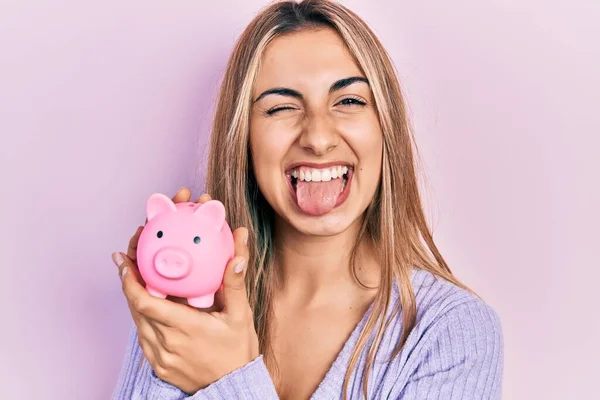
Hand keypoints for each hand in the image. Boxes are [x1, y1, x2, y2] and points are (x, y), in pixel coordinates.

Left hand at [111, 187, 258, 393]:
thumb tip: (238, 253)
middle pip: (136, 308)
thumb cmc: (238, 352)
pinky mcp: (159, 366)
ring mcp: (161, 357)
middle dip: (129, 281)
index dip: (129, 280)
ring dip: (133, 299)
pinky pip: (143, 337)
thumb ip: (235, 283)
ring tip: (134, 277)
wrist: (234, 387)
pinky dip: (142, 318)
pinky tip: (147, 306)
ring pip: (137, 322)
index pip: (145, 302)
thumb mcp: (241, 315)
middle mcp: (168, 343)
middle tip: (128, 258)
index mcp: (185, 327)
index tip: (124, 260)